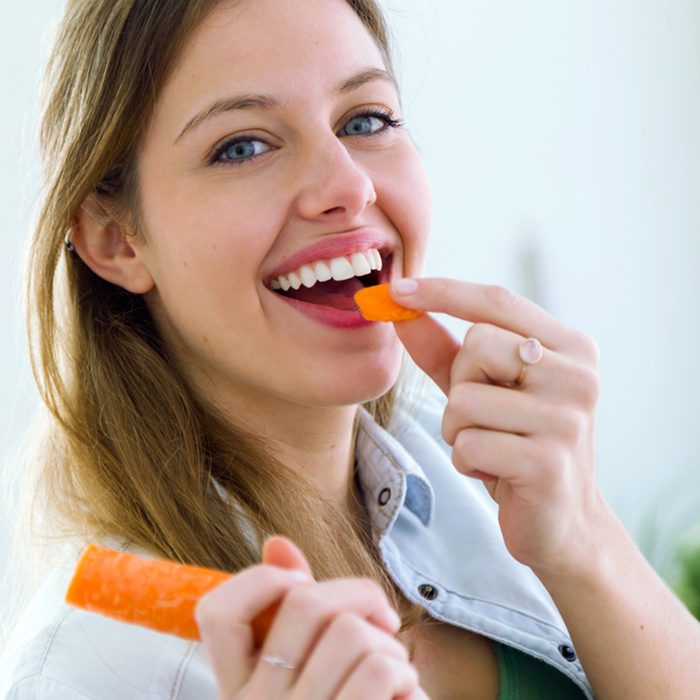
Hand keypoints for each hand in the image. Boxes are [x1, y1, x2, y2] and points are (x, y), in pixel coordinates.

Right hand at [195, 536, 427, 698]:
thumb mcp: (298, 679)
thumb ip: (287, 613)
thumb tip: (277, 541)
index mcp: (238, 690)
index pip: (216, 613)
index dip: (262, 580)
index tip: (302, 586)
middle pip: (306, 603)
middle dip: (359, 596)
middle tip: (380, 620)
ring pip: (352, 631)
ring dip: (389, 642)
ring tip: (393, 671)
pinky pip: (382, 668)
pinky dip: (405, 672)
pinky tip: (403, 696)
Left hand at [390, 278, 603, 577]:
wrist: (561, 521)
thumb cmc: (516, 442)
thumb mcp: (481, 389)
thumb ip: (443, 348)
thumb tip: (398, 307)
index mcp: (569, 347)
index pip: (498, 301)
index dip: (443, 291)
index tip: (396, 288)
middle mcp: (577, 376)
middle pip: (476, 344)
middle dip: (460, 383)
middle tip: (485, 416)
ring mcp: (567, 420)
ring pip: (464, 399)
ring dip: (458, 429)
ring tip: (491, 448)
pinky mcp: (548, 464)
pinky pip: (468, 444)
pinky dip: (466, 461)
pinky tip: (496, 474)